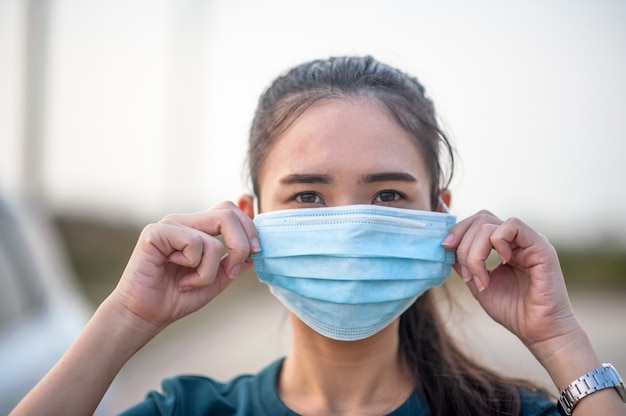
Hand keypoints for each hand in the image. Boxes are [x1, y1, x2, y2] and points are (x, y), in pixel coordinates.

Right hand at [110, 201, 259, 334]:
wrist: (146, 315)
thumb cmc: (177, 297)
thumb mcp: (217, 279)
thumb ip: (235, 261)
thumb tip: (256, 247)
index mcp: (198, 227)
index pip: (230, 210)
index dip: (250, 227)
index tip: (257, 252)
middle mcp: (184, 221)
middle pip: (227, 213)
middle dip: (242, 244)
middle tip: (233, 270)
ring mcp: (169, 224)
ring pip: (213, 239)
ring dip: (210, 270)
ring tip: (192, 282)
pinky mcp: (155, 233)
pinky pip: (194, 244)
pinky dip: (194, 269)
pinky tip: (179, 279)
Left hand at [442, 210, 579, 352]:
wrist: (538, 331)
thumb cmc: (512, 311)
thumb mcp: (477, 283)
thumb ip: (464, 263)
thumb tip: (446, 245)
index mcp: (504, 246)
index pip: (477, 223)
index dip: (457, 231)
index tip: (445, 249)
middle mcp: (517, 240)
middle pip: (480, 219)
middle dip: (462, 244)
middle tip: (464, 273)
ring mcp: (529, 241)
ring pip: (490, 224)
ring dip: (475, 252)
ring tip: (480, 278)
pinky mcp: (540, 246)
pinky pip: (512, 226)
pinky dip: (497, 242)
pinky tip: (501, 263)